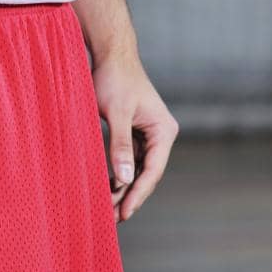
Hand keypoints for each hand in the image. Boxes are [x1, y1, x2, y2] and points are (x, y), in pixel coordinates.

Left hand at [91, 47, 179, 223]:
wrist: (110, 53)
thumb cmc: (114, 78)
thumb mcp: (117, 113)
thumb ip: (121, 146)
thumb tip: (125, 180)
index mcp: (164, 130)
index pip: (153, 170)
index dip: (138, 194)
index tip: (123, 213)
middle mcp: (161, 134)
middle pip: (146, 173)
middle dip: (129, 195)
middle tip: (111, 218)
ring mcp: (149, 133)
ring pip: (138, 168)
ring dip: (124, 186)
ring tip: (108, 208)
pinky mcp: (136, 131)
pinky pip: (130, 158)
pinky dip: (120, 172)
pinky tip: (108, 187)